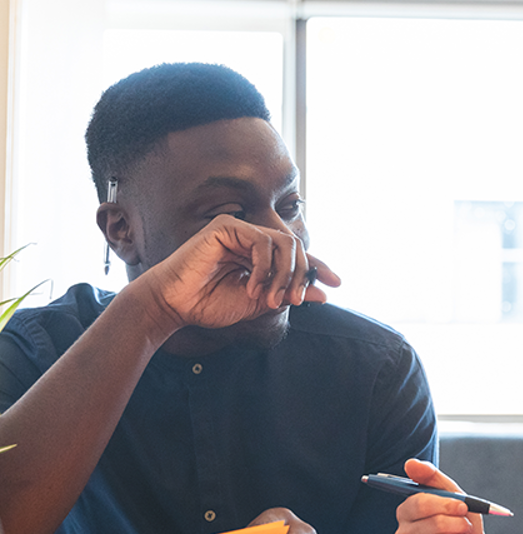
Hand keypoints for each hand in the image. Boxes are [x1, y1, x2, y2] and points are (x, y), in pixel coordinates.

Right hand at [136, 215, 339, 335]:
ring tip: (270, 297)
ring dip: (284, 274)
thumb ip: (289, 295)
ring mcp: (240, 230)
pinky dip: (264, 267)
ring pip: (284, 243)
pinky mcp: (226, 227)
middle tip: (294, 299)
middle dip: (300, 275)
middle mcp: (251, 239)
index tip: (336, 283)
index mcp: (259, 256)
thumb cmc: (209, 304)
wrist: (175, 306)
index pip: (296, 256)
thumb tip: (323, 294)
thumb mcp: (259, 303)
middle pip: (296, 247)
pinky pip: (262, 241)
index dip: (317, 267)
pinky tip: (253, 286)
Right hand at [394, 458, 493, 533]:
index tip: (461, 506)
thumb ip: (432, 477)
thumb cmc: (460, 521)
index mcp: (407, 511)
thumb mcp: (451, 494)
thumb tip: (410, 463)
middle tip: (464, 524)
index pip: (417, 503)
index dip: (444, 504)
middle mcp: (404, 533)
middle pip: (432, 523)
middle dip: (457, 523)